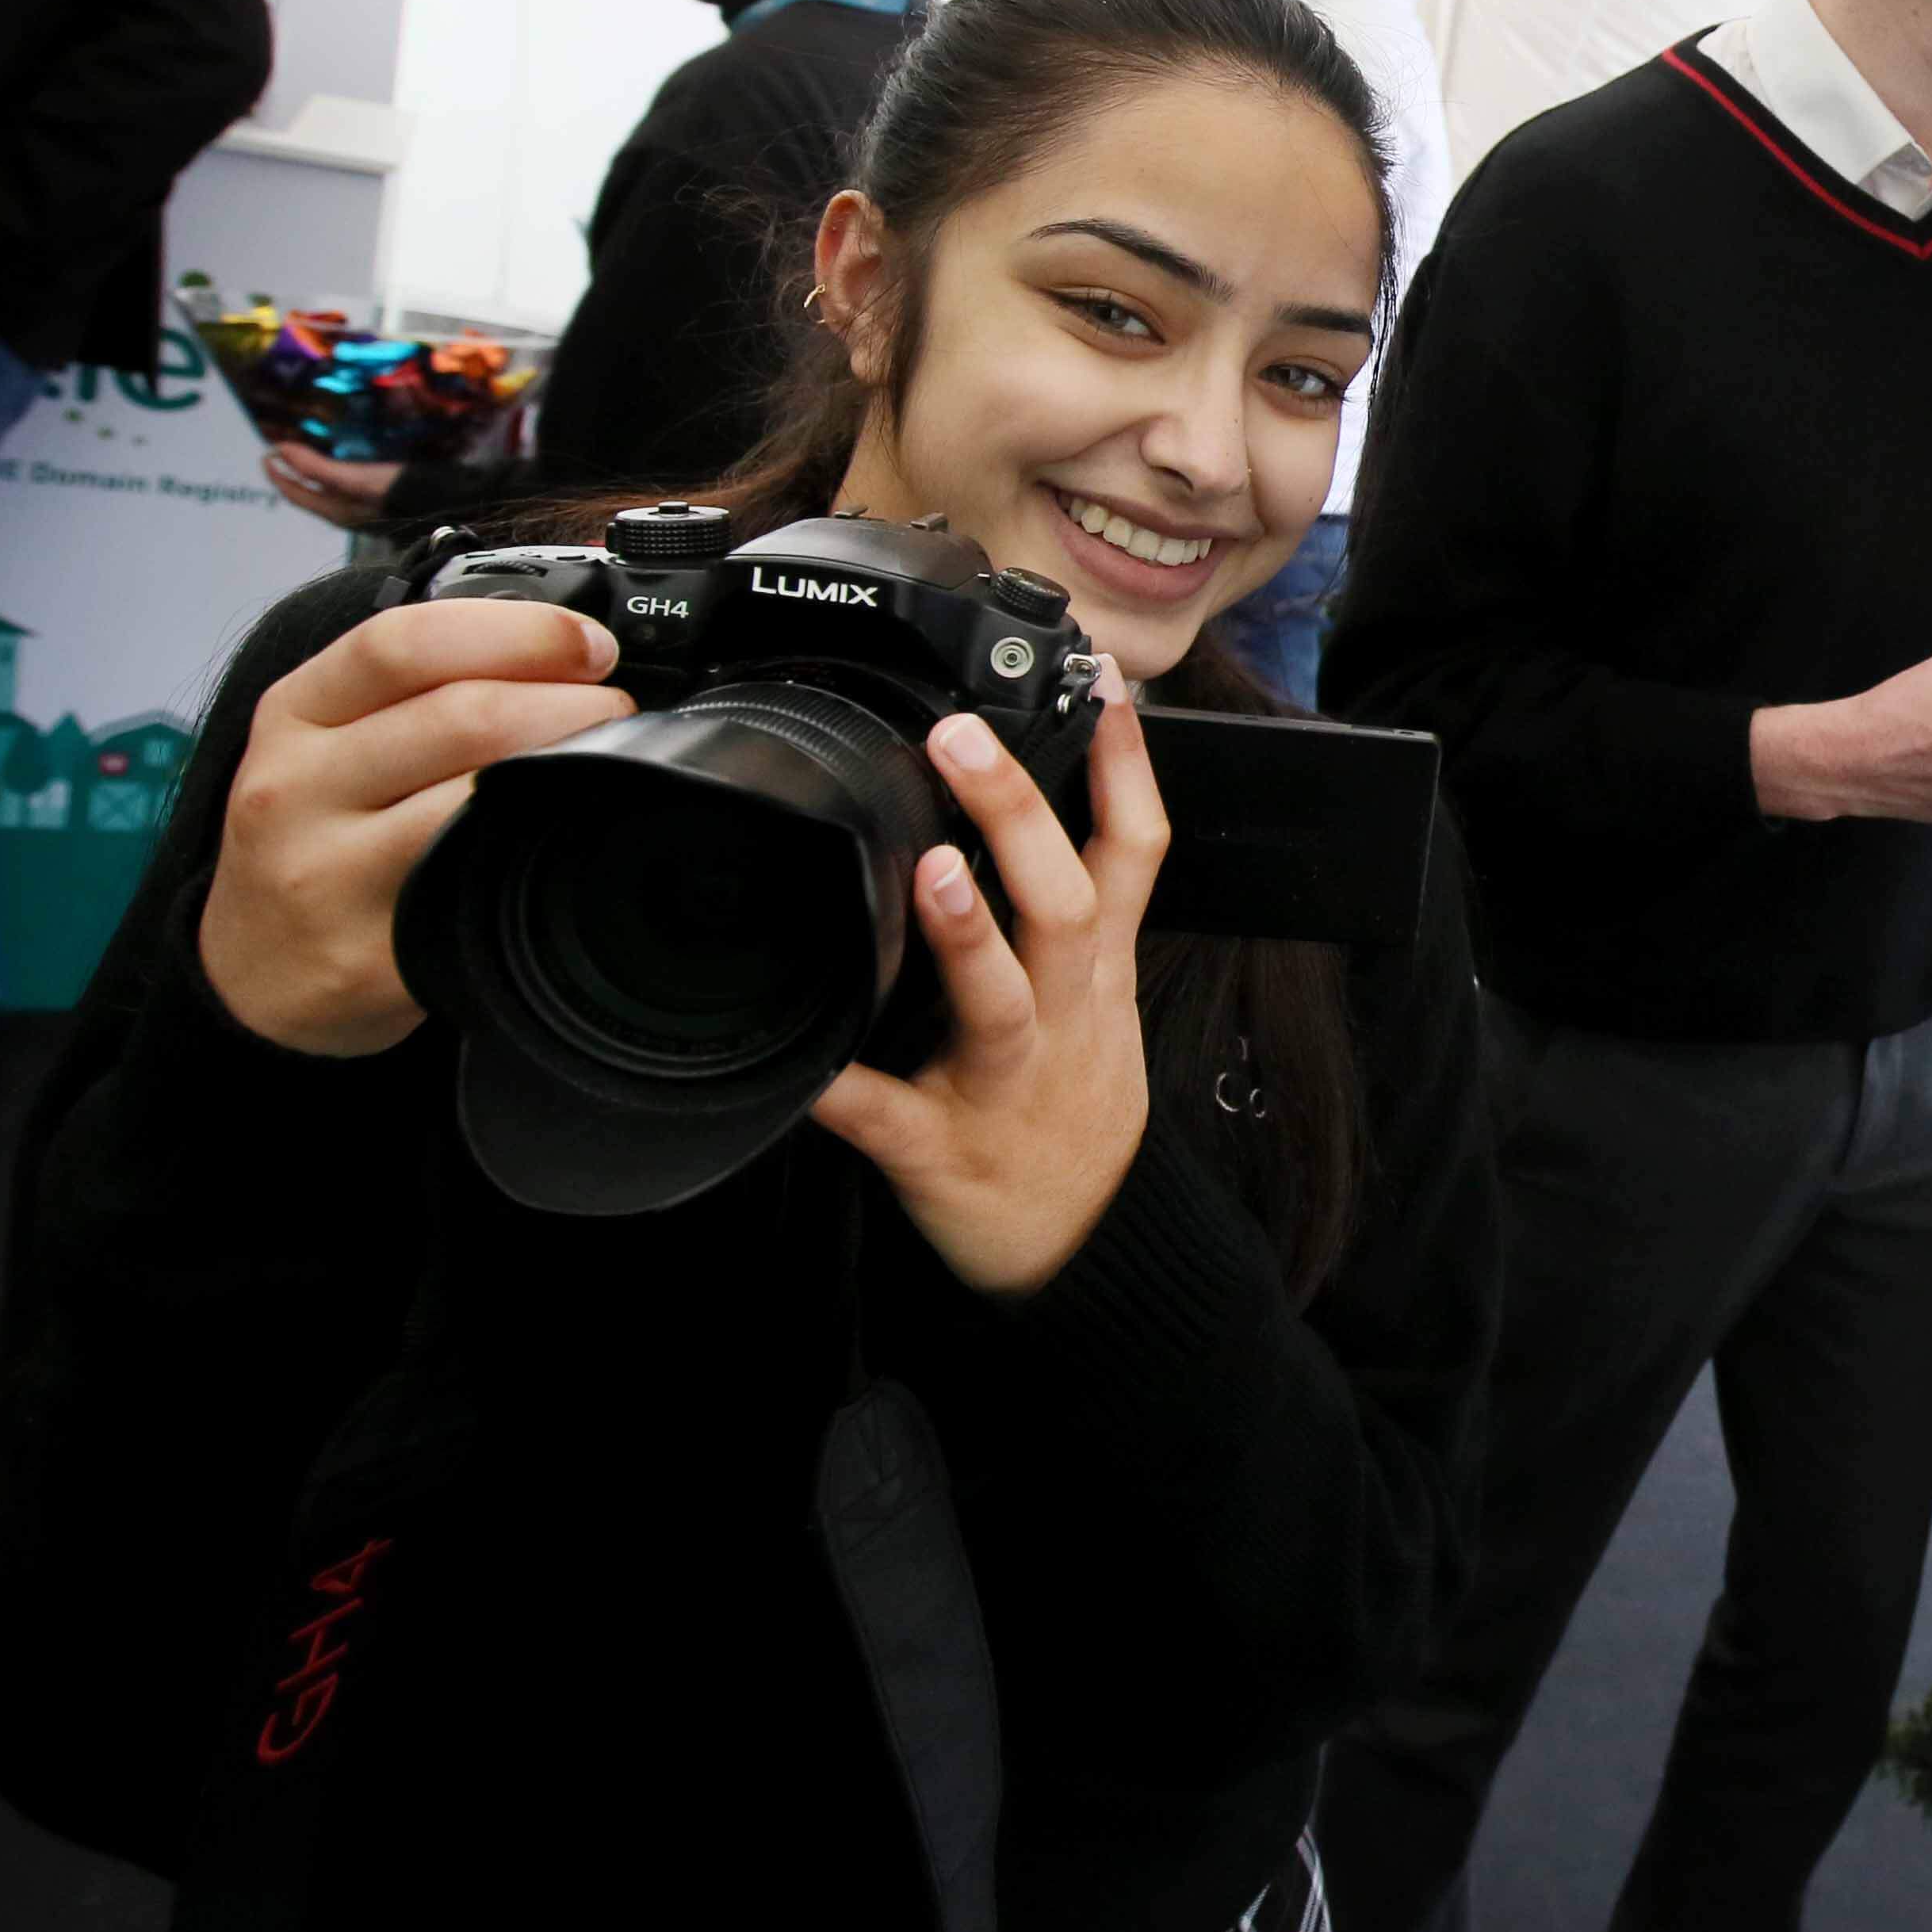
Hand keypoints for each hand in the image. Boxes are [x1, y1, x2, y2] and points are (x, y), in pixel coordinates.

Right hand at [198, 601, 634, 1055]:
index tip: (588, 644)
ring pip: (481, 800)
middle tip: (615, 714)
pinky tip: (566, 839)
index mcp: (294, 713)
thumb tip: (564, 645)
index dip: (518, 633)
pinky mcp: (370, 953)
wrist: (255, 968)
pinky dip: (545, 851)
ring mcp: (327, 875)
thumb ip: (420, 684)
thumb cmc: (318, 835)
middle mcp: (296, 788)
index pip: (403, 643)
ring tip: (605, 766)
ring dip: (573, 771)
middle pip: (463, 718)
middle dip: (572, 705)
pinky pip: (483, 887)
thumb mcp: (330, 739)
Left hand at [262, 446, 405, 530]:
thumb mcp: (354, 477)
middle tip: (283, 450)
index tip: (266, 451)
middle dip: (291, 474)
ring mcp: (360, 511)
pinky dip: (328, 476)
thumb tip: (279, 450)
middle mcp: (342, 514)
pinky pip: (340, 490)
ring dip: (309, 475)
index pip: (294, 493)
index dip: (276, 474)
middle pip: (306, 495)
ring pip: (323, 493)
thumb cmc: (397, 493)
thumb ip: (316, 467)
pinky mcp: (375, 504)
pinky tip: (337, 467)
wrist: (444, 506)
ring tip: (305, 456)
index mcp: (333, 510)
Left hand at [813, 678, 1166, 1298]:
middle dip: (1021, 814)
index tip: (1098, 683)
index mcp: (1096, 971)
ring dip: (968, 933)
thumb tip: (1027, 792)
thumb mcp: (1101, 999)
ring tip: (930, 867)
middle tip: (964, 734)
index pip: (1134, 850)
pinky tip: (797, 1063)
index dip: (1125, 766)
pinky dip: (843, 1089)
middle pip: (1065, 900)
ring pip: (1003, 1000)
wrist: (1087, 1247)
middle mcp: (1065, 1015)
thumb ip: (1070, 909)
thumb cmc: (1071, 1107)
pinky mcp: (945, 1151)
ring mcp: (1008, 1084)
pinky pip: (888, 1117)